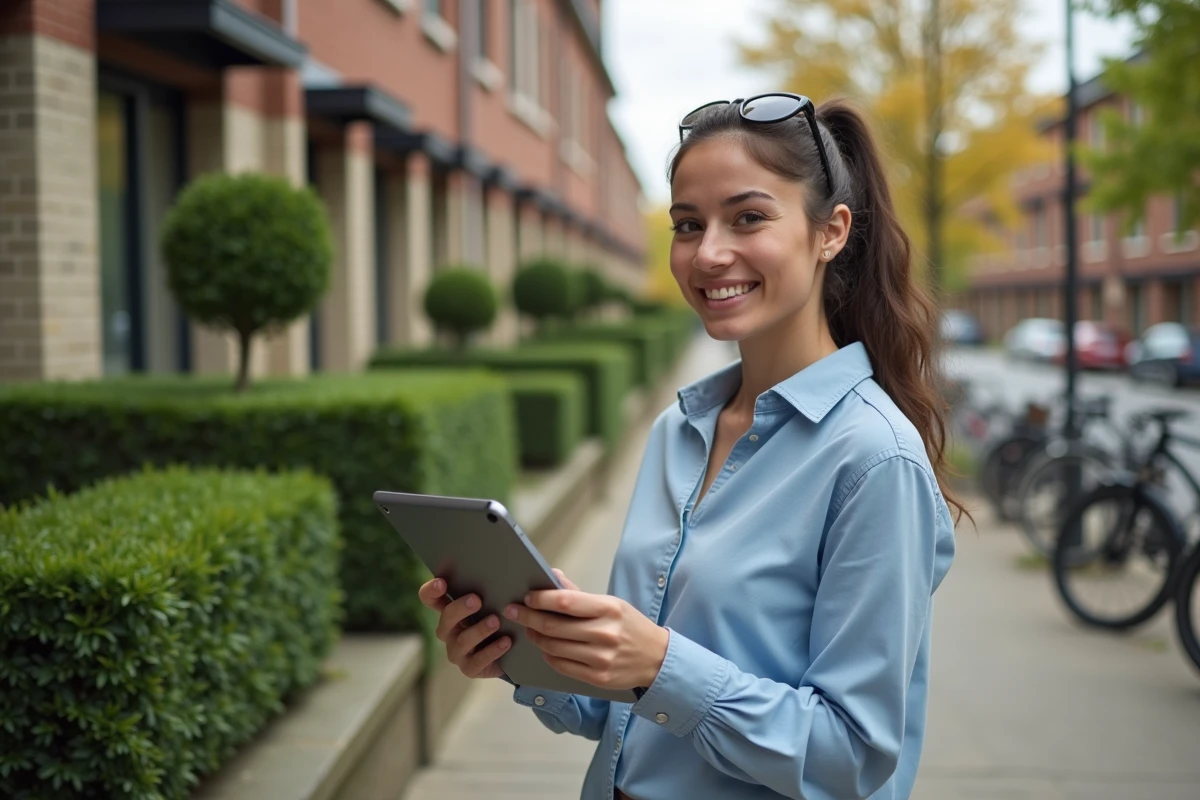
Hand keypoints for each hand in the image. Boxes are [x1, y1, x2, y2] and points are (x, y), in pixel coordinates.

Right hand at [417, 577, 510, 679]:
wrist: (508, 653)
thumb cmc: (496, 620)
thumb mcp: (491, 604)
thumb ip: (487, 590)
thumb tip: (498, 569)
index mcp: (449, 611)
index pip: (430, 599)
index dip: (431, 591)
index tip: (441, 582)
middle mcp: (448, 631)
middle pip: (446, 617)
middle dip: (460, 608)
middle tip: (477, 600)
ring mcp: (457, 651)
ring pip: (463, 640)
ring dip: (479, 630)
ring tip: (496, 622)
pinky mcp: (469, 668)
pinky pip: (478, 661)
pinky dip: (493, 650)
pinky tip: (506, 642)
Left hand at [504, 569, 669, 690]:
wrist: (657, 658)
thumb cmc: (631, 626)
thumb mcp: (611, 604)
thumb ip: (579, 594)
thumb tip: (552, 576)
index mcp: (609, 609)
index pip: (564, 602)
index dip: (540, 599)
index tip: (526, 597)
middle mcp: (605, 634)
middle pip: (553, 627)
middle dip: (528, 618)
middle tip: (515, 612)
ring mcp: (601, 658)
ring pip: (553, 647)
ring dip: (536, 637)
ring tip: (530, 629)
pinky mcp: (598, 677)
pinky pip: (562, 666)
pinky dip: (548, 656)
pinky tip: (546, 648)